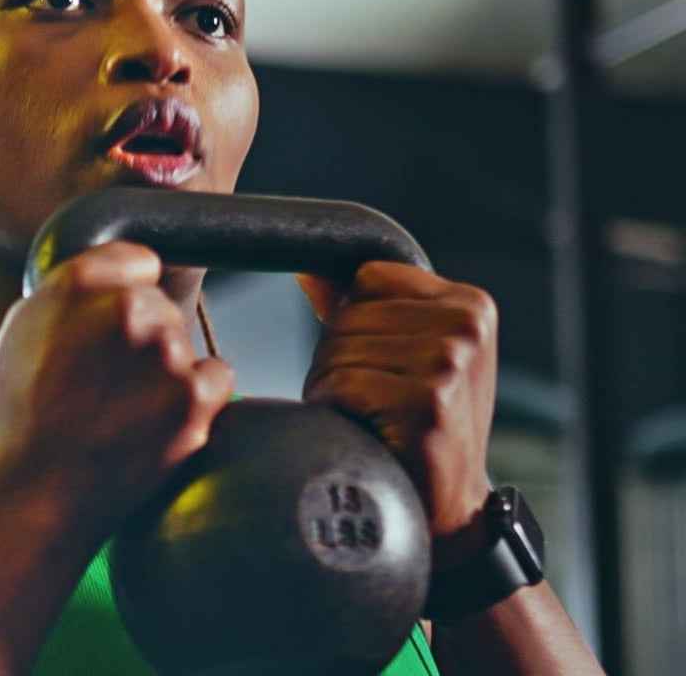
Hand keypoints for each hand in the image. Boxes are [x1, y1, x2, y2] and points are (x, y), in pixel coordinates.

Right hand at [0, 241, 233, 542]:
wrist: (38, 491)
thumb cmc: (23, 412)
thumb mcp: (22, 327)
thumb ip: (69, 286)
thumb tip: (112, 272)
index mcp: (82, 284)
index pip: (138, 261)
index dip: (127, 290)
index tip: (116, 321)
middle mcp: (130, 311)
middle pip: (161, 306)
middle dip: (144, 336)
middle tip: (110, 380)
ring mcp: (167, 355)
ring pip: (184, 344)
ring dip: (166, 369)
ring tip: (124, 409)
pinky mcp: (194, 400)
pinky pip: (217, 375)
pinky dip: (198, 396)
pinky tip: (158, 418)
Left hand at [297, 262, 496, 568]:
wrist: (451, 509)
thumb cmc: (421, 427)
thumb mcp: (408, 354)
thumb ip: (362, 306)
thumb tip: (307, 268)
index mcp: (470, 303)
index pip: (368, 278)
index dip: (355, 322)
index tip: (382, 364)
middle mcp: (467, 324)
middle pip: (349, 315)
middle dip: (340, 360)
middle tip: (373, 401)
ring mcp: (451, 361)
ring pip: (338, 349)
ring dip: (333, 387)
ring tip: (371, 417)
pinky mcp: (427, 401)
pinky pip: (341, 385)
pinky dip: (335, 410)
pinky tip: (367, 432)